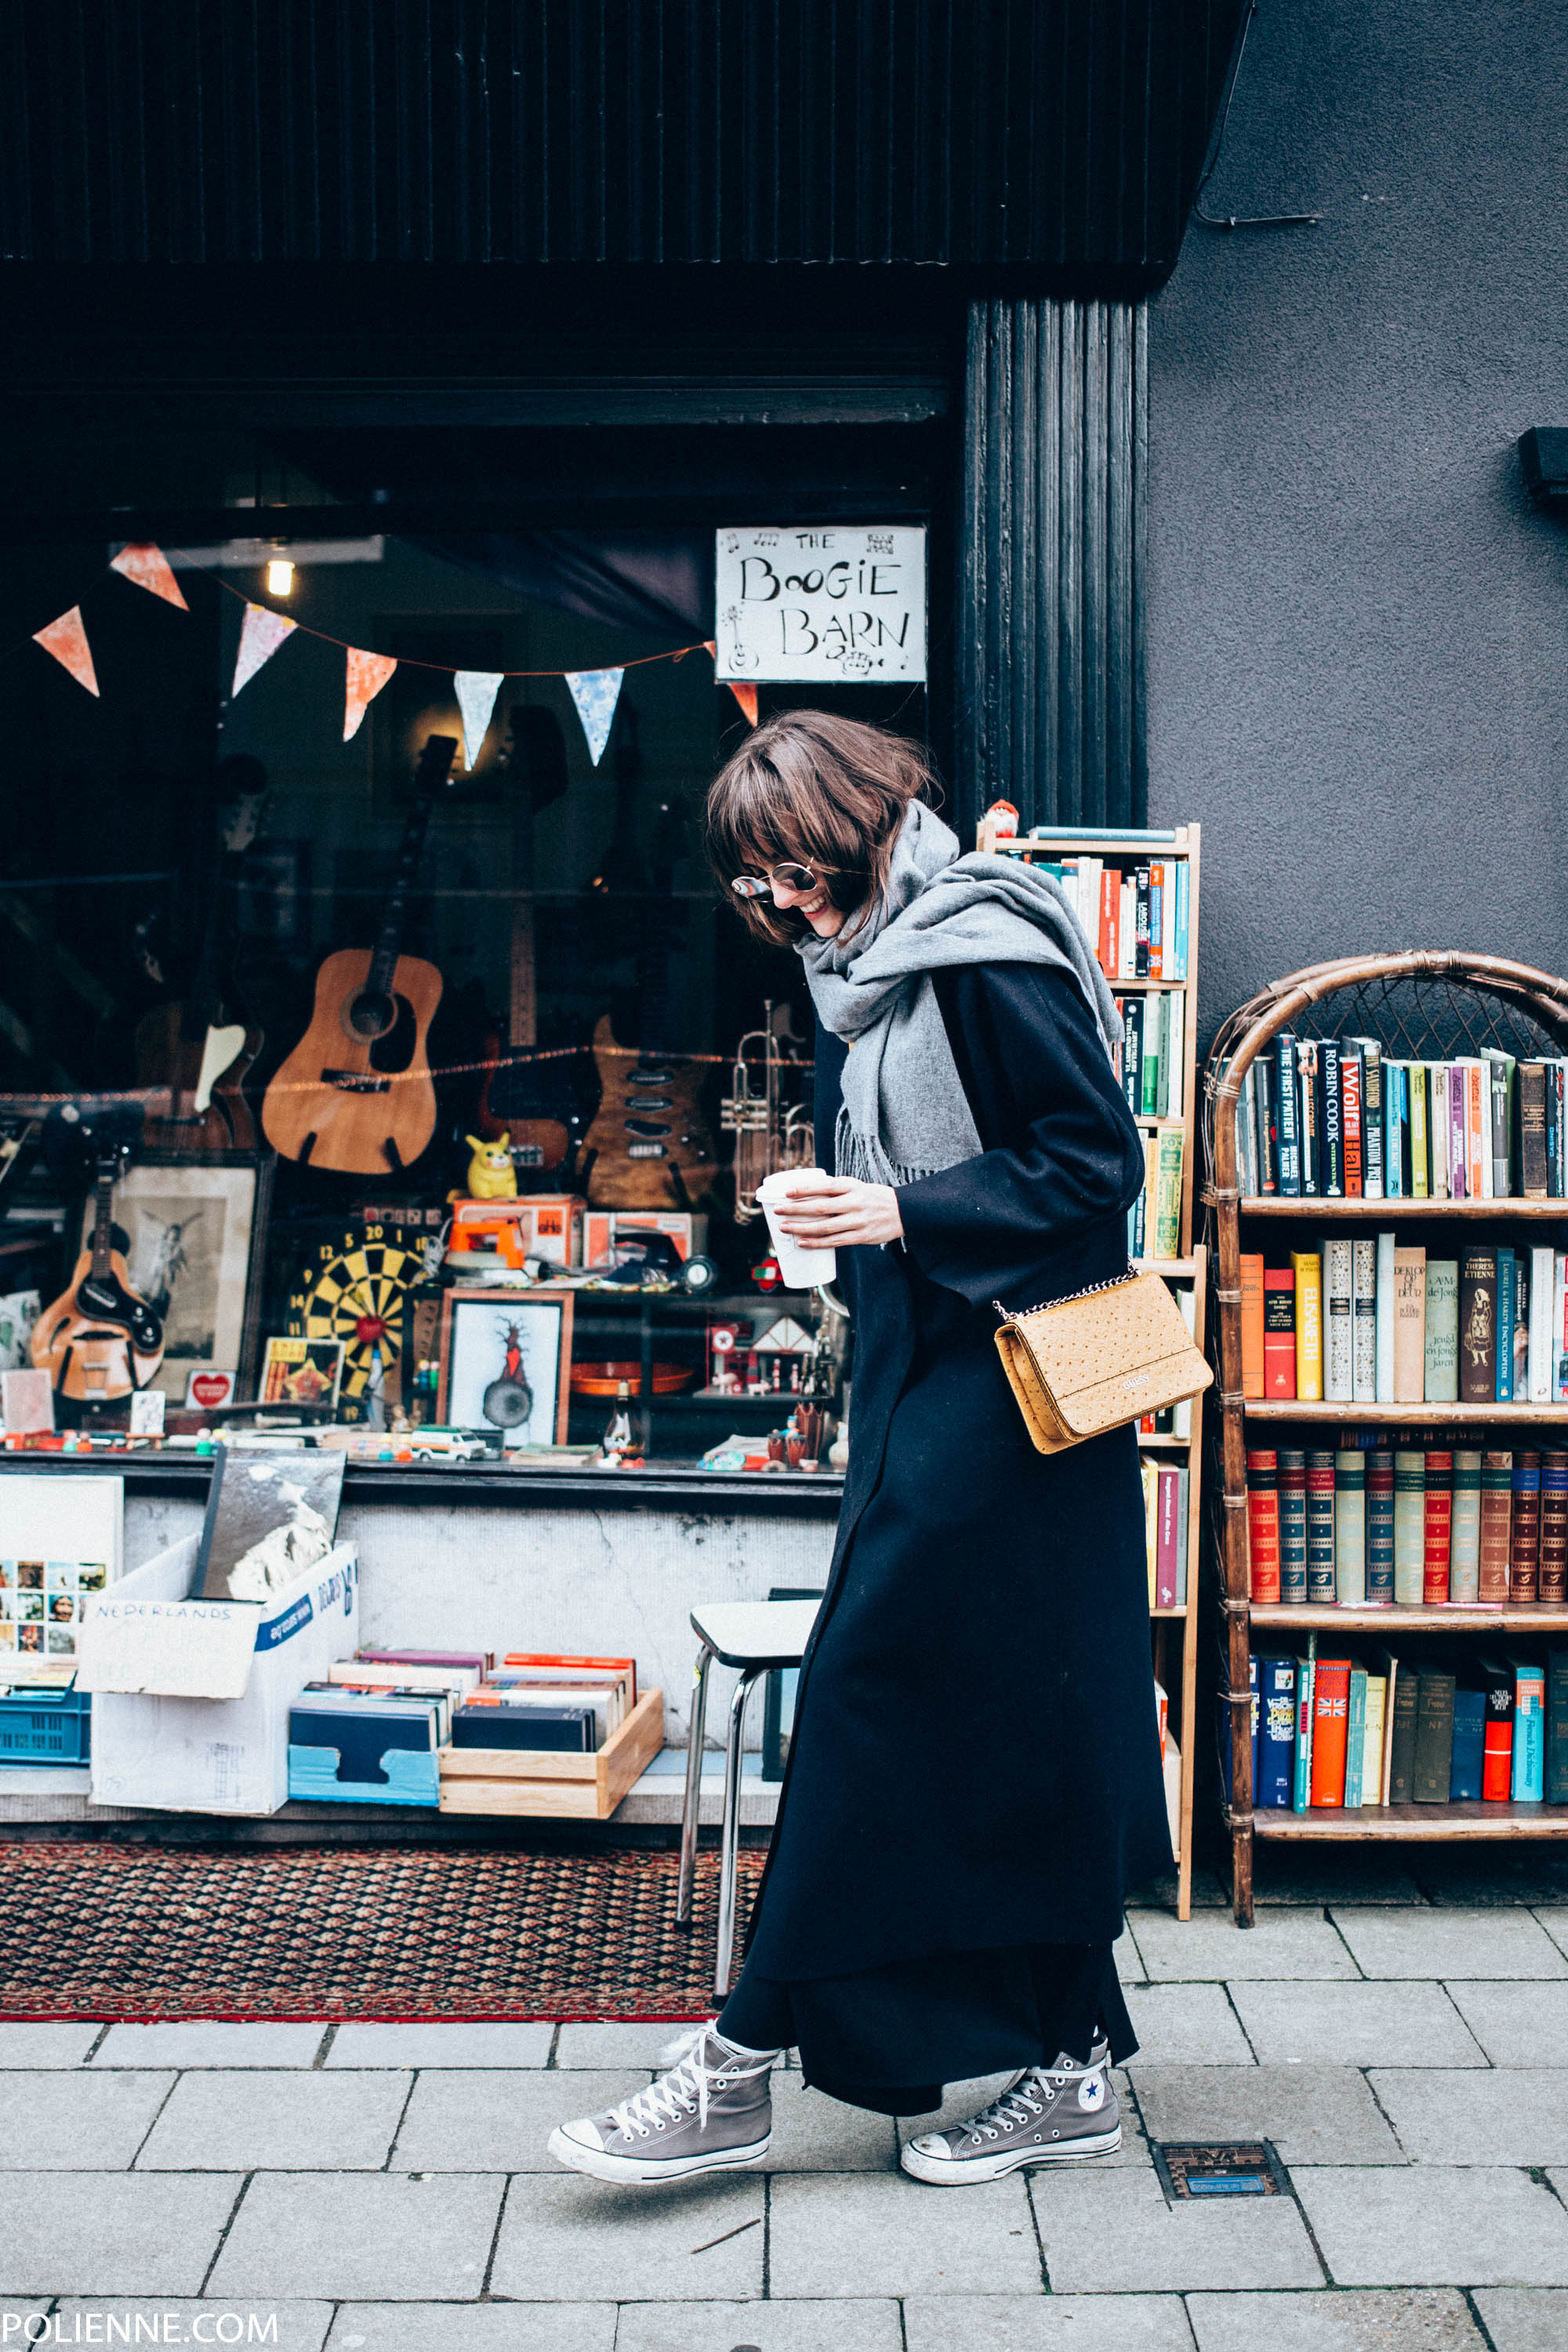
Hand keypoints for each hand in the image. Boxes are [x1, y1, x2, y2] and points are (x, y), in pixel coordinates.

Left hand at [770, 1174, 903, 1248]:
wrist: (903, 1211)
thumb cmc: (873, 1197)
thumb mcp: (857, 1186)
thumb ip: (835, 1189)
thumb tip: (806, 1190)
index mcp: (852, 1186)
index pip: (825, 1186)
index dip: (805, 1189)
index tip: (787, 1192)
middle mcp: (854, 1203)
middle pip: (820, 1207)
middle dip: (796, 1209)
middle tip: (778, 1210)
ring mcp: (858, 1221)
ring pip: (825, 1227)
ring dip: (802, 1228)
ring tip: (784, 1228)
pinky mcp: (861, 1237)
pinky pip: (834, 1241)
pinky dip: (817, 1243)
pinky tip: (803, 1243)